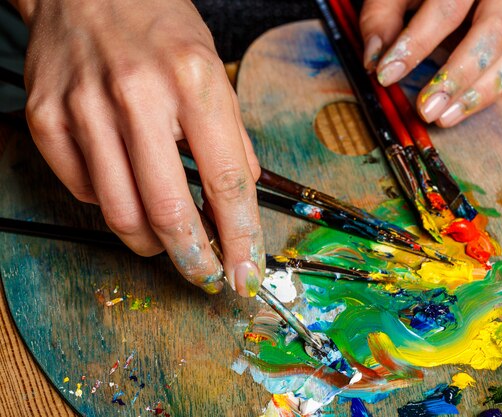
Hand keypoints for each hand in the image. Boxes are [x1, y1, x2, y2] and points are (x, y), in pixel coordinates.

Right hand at [10, 0, 263, 296]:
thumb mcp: (214, 70)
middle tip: (206, 274)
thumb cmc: (158, 27)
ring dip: (152, 244)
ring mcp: (85, 108)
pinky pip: (84, 191)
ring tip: (168, 239)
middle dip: (194, 260)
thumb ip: (231, 138)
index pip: (226, 182)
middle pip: (169, 212)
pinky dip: (112, 205)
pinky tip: (127, 190)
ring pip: (121, 214)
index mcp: (193, 81)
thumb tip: (240, 199)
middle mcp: (138, 96)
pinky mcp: (47, 118)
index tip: (246, 272)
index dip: (241, 238)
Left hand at [360, 0, 501, 125]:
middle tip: (426, 109)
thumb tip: (374, 62)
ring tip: (445, 117)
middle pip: (493, 31)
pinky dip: (496, 88)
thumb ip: (383, 17)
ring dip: (481, 92)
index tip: (387, 74)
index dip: (416, 43)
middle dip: (457, 76)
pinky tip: (465, 106)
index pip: (447, 8)